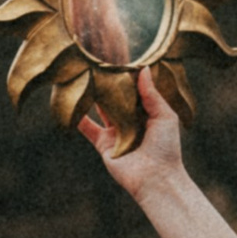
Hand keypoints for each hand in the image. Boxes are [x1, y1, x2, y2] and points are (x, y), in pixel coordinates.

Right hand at [80, 66, 194, 205]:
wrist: (155, 178)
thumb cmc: (166, 147)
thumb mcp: (164, 116)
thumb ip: (151, 94)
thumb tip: (143, 69)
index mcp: (147, 113)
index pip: (135, 91)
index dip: (127, 78)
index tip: (118, 58)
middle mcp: (130, 121)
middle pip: (116, 99)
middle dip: (108, 84)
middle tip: (97, 64)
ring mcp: (115, 132)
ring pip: (101, 110)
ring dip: (93, 96)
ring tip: (83, 78)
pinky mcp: (103, 144)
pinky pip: (89, 129)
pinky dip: (79, 118)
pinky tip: (70, 103)